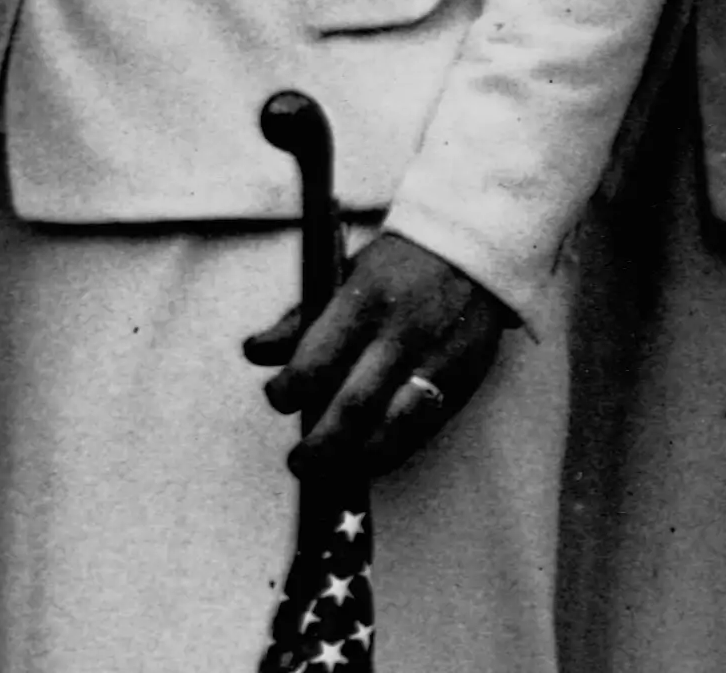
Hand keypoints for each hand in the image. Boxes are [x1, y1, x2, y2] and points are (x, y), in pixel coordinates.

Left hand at [243, 232, 507, 480]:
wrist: (470, 254)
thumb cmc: (394, 268)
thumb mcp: (342, 276)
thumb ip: (299, 319)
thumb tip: (256, 352)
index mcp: (363, 302)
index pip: (317, 361)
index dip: (291, 391)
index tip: (279, 399)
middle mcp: (398, 336)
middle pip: (353, 407)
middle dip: (320, 445)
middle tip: (300, 462)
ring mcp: (433, 363)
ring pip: (392, 430)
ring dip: (357, 460)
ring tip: (333, 471)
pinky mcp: (460, 383)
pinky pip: (422, 431)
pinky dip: (393, 452)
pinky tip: (370, 459)